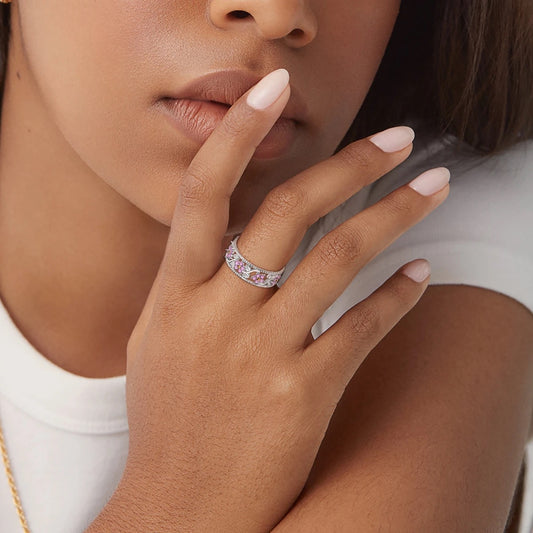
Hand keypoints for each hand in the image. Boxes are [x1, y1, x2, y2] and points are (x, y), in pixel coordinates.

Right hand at [103, 69, 449, 531]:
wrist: (181, 506)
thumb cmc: (169, 419)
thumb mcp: (159, 338)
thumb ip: (188, 283)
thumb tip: (225, 238)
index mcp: (175, 294)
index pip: (202, 192)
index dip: (237, 133)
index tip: (272, 89)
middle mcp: (217, 313)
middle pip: (289, 211)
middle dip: (348, 164)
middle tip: (396, 138)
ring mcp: (261, 353)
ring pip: (338, 259)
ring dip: (393, 215)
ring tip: (431, 186)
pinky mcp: (303, 393)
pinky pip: (362, 328)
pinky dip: (397, 296)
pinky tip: (421, 275)